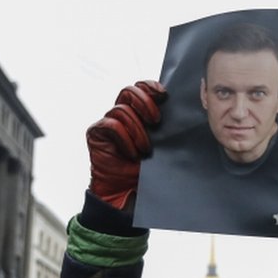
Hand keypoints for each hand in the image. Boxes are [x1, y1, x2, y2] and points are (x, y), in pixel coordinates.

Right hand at [87, 80, 166, 209]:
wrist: (127, 190)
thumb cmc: (146, 167)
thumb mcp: (161, 145)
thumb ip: (164, 127)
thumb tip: (181, 112)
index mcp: (137, 111)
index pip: (140, 88)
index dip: (150, 86)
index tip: (164, 95)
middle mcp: (121, 112)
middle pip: (129, 91)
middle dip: (144, 103)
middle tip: (156, 121)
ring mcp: (107, 121)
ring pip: (121, 110)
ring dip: (137, 130)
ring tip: (145, 149)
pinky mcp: (96, 132)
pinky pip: (111, 125)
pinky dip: (124, 138)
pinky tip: (132, 153)